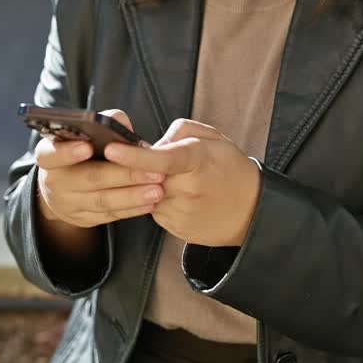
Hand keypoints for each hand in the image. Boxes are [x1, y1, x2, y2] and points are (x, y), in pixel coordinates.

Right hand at [35, 109, 165, 228]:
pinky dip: (131, 209)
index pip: (52, 153)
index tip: (87, 146)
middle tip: (154, 171)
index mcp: (49, 154)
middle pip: (89, 178)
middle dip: (123, 175)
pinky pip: (109, 215)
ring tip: (158, 189)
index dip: (68, 151)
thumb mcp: (83, 134)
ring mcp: (67, 203)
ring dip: (133, 195)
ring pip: (102, 201)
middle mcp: (54, 180)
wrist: (62, 187)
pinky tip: (151, 202)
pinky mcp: (83, 218)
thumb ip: (103, 124)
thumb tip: (123, 124)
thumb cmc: (80, 151)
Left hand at [104, 119, 260, 247]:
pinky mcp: (177, 229)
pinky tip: (179, 197)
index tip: (110, 149)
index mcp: (198, 160)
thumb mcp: (212, 138)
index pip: (162, 159)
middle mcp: (188, 189)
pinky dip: (159, 200)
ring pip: (146, 194)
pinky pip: (154, 210)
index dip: (134, 155)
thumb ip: (178, 132)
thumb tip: (151, 145)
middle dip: (138, 168)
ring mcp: (182, 213)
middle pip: (146, 177)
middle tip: (148, 161)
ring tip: (177, 181)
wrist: (251, 211)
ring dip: (150, 185)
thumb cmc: (230, 168)